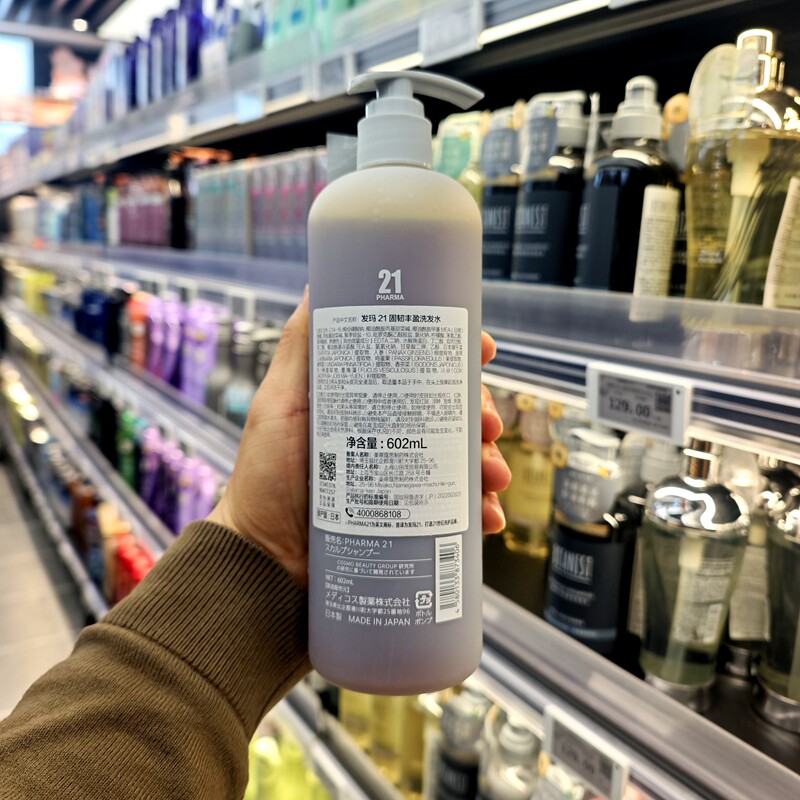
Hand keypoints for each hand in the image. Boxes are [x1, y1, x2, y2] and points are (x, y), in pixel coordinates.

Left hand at [208, 288, 510, 586]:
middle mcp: (388, 438)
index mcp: (366, 405)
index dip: (457, 356)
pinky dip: (479, 513)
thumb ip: (299, 349)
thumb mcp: (278, 405)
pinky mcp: (409, 522)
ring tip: (492, 478)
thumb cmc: (263, 479)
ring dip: (489, 464)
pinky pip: (457, 513)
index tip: (481, 349)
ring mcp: (401, 480)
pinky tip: (487, 519)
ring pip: (462, 462)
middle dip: (482, 414)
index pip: (421, 369)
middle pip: (451, 414)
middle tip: (488, 425)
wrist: (261, 562)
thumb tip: (320, 286)